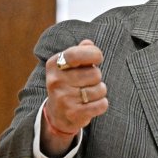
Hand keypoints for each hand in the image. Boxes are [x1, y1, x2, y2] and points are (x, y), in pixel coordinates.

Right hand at [41, 40, 107, 155]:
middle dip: (97, 78)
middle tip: (87, 83)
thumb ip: (80, 52)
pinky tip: (92, 105)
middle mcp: (56, 80)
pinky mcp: (73, 113)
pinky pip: (102, 104)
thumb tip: (88, 43)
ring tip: (88, 94)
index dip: (94, 54)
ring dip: (99, 92)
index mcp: (55, 64)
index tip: (97, 58)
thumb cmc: (69, 84)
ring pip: (100, 89)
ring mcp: (63, 98)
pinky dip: (102, 104)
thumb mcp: (70, 66)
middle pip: (95, 73)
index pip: (77, 53)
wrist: (58, 114)